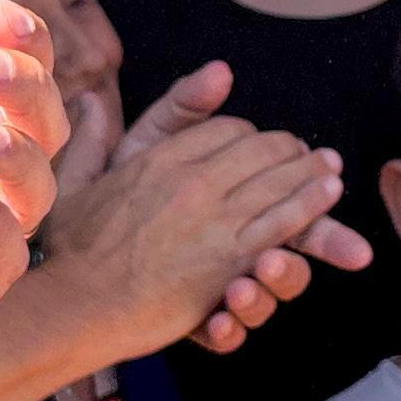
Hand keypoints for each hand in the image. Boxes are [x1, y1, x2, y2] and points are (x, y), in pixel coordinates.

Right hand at [51, 67, 364, 360]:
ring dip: (311, 170)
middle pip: (261, 148)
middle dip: (289, 148)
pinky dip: (312, 202)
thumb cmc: (70, 252)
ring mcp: (216, 218)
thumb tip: (89, 95)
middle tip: (310, 153)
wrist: (78, 305)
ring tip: (330, 167)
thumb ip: (91, 138)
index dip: (248, 135)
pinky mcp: (232, 258)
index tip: (258, 143)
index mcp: (159, 159)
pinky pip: (286, 220)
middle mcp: (193, 181)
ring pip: (281, 180)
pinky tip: (329, 192)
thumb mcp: (74, 182)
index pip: (225, 130)